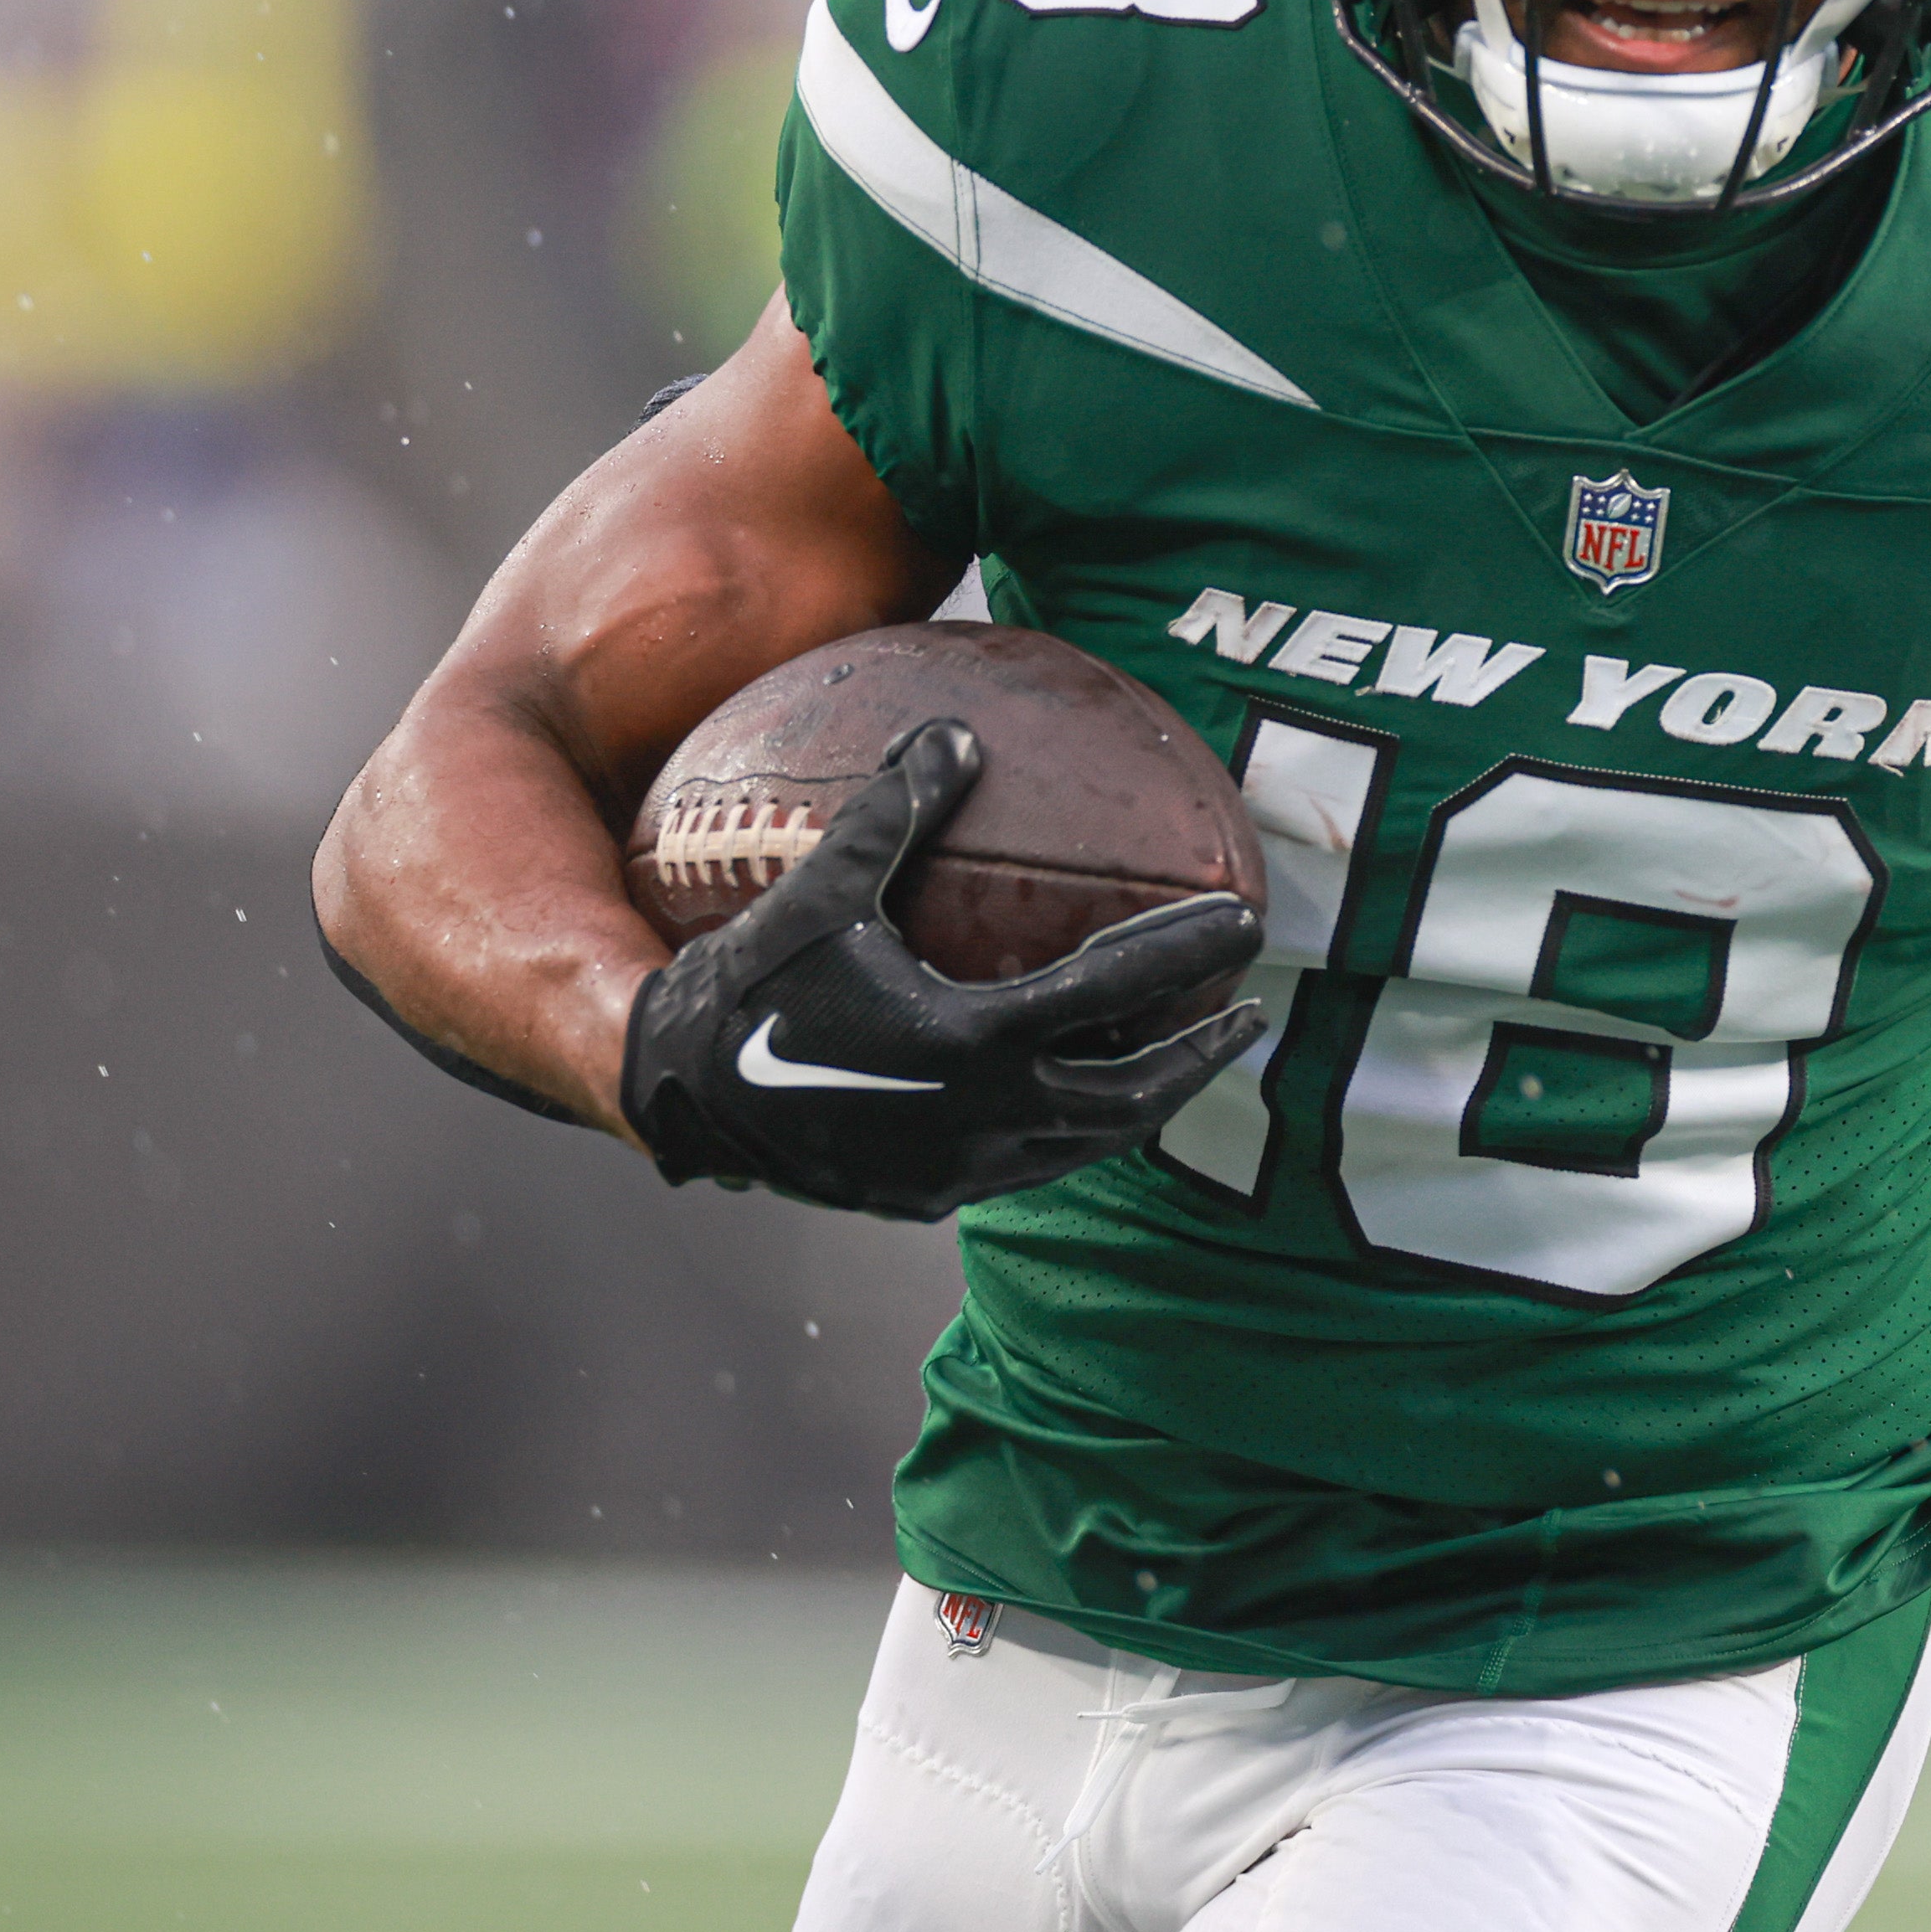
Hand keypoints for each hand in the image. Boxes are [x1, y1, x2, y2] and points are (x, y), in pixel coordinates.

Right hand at [616, 719, 1264, 1219]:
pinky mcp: (934, 1199)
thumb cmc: (752, 983)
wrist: (680, 1096)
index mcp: (973, 1042)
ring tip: (1188, 1059)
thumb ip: (896, 811)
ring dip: (1149, 1101)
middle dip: (1202, 1054)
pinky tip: (1087, 1096)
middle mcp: (985, 1120)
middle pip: (1133, 1093)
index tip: (1247, 922)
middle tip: (1249, 1010)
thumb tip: (955, 732)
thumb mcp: (823, 888)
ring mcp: (963, 1171)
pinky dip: (1081, 1132)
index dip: (1188, 952)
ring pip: (1091, 1145)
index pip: (1113, 992)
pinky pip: (1035, 1166)